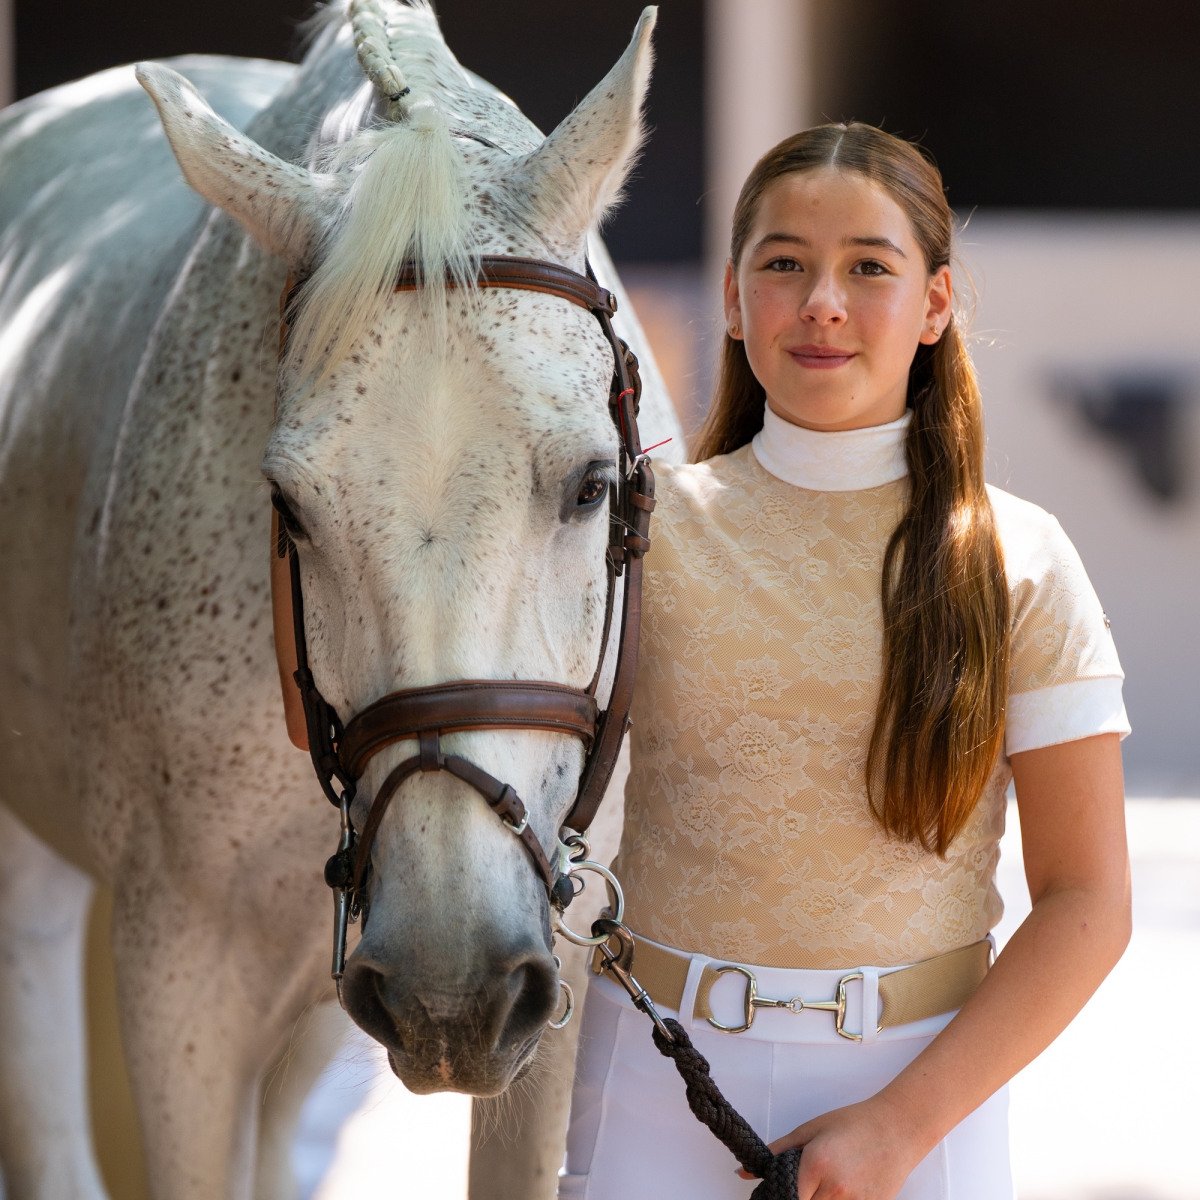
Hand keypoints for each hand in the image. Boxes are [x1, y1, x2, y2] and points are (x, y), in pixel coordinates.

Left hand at [736, 1095, 926, 1199]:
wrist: (897, 1128)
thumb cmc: (853, 1123)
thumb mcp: (811, 1129)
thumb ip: (778, 1152)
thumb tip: (742, 1172)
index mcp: (815, 1165)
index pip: (785, 1197)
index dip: (779, 1195)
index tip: (777, 1191)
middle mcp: (834, 1189)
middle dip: (799, 1196)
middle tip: (806, 1181)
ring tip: (826, 1181)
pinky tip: (844, 1187)